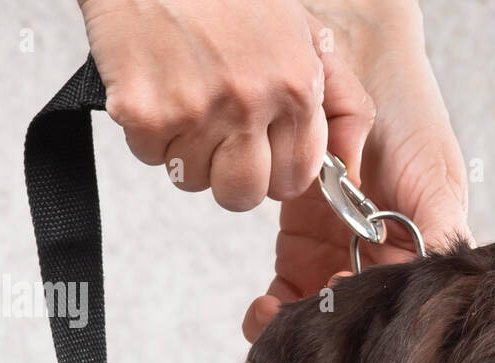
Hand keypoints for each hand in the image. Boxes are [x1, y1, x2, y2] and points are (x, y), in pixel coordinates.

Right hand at [79, 0, 374, 210]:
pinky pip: (150, 156)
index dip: (274, 169)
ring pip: (193, 179)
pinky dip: (148, 130)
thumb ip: (342, 104)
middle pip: (243, 195)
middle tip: (219, 134)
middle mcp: (250, 103)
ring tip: (186, 95)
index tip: (260, 147)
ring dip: (187, 150)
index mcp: (296, 88)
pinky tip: (156, 84)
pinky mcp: (144, 113)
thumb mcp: (306, 35)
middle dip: (231, 175)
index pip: (295, 179)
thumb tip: (351, 170)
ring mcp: (196, 110)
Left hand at [242, 0, 469, 341]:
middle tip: (303, 328)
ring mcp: (341, 257)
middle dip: (329, 332)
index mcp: (421, 253)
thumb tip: (442, 283)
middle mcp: (382, 263)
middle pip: (357, 321)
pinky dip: (273, 310)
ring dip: (296, 329)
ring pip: (319, 317)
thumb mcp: (436, 174)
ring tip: (276, 321)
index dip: (371, 316)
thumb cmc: (408, 113)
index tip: (343, 301)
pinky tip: (264, 308)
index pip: (400, 305)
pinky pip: (286, 294)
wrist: (354, 62)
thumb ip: (440, 232)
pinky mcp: (300, 249)